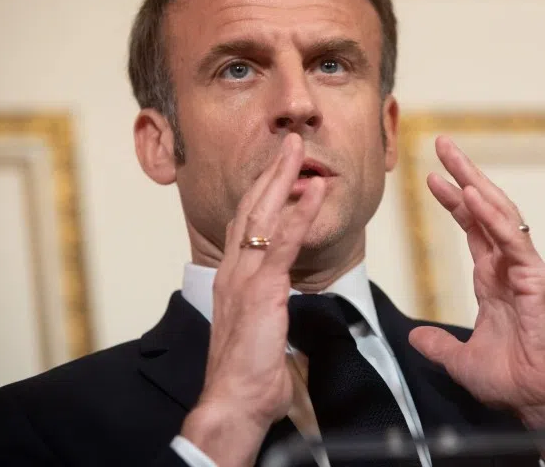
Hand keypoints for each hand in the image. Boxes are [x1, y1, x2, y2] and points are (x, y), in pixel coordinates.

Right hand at [181, 133, 325, 466]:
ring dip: (283, 177)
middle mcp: (233, 270)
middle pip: (250, 207)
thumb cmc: (250, 372)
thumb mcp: (259, 329)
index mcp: (232, 277)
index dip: (261, 192)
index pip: (244, 223)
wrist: (233, 401)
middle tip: (288, 142)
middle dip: (270, 171)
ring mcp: (244, 277)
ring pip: (262, 214)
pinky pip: (282, 242)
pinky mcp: (261, 289)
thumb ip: (268, 308)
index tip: (277, 168)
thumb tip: (282, 307)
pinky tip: (312, 189)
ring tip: (298, 148)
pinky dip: (299, 213)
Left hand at [409, 136, 544, 464]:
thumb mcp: (462, 360)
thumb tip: (417, 337)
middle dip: (465, 175)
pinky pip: (513, 242)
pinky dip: (493, 218)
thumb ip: (439, 345)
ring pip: (501, 215)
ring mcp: (526, 270)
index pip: (473, 228)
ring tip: (453, 157)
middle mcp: (510, 267)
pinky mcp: (537, 282)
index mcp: (495, 279)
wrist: (542, 404)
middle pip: (486, 210)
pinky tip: (473, 195)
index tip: (432, 177)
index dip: (454, 201)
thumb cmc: (515, 381)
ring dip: (476, 183)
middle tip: (443, 144)